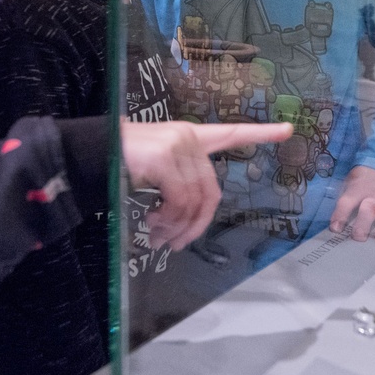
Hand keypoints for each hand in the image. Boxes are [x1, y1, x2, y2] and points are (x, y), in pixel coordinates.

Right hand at [121, 120, 292, 250]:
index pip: (230, 132)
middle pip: (211, 190)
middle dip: (197, 223)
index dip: (260, 133)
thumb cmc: (117, 164)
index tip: (288, 129)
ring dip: (177, 227)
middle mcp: (187, 137)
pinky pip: (178, 201)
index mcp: (188, 136)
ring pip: (193, 201)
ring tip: (159, 237)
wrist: (86, 154)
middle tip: (178, 244)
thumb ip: (178, 186)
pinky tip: (153, 224)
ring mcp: (177, 145)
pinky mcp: (164, 158)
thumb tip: (188, 221)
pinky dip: (167, 220)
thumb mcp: (154, 173)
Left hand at [329, 165, 374, 242]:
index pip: (346, 202)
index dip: (340, 216)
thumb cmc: (366, 175)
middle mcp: (374, 194)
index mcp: (358, 188)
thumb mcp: (350, 179)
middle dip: (362, 226)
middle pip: (368, 211)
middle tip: (359, 237)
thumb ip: (344, 195)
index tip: (335, 228)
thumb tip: (333, 217)